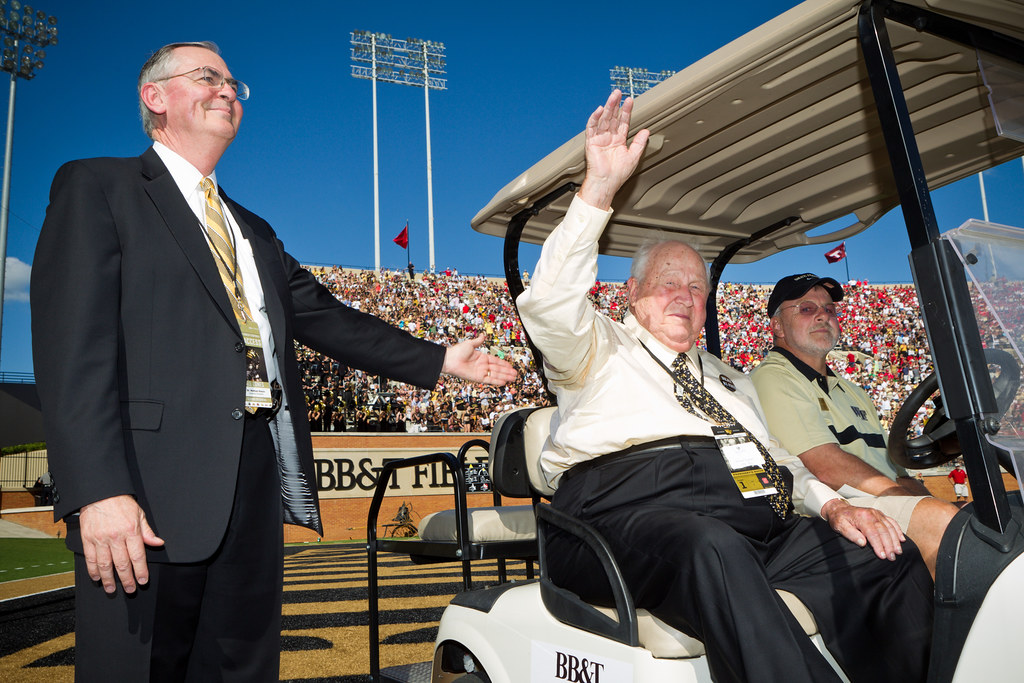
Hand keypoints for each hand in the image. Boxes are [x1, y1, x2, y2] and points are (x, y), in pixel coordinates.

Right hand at [79, 494, 164, 593]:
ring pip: (105, 564)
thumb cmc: (120, 503)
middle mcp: (115, 537)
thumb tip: (158, 543)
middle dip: (126, 579)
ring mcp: (100, 539)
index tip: (142, 580)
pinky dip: (93, 570)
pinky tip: (97, 577)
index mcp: (131, 530)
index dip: (140, 571)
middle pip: (121, 563)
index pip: (137, 556)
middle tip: (130, 589)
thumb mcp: (139, 514)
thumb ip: (148, 532)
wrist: (99, 493)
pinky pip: (90, 558)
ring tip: (112, 589)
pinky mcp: (87, 539)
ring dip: (109, 579)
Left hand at [442, 334, 517, 385]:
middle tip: (515, 374)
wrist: (449, 360)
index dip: (504, 364)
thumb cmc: (457, 351)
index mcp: (482, 357)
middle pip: (498, 369)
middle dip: (507, 371)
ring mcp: (480, 372)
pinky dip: (496, 381)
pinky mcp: (477, 378)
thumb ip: (478, 341)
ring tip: (513, 379)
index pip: (496, 361)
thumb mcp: (470, 344)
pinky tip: (503, 382)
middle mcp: (482, 365)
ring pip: (495, 375)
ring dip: (504, 377)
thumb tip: (483, 335)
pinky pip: (489, 380)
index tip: (511, 366)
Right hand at [578, 89, 650, 209]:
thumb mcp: (634, 157)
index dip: (626, 111)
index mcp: (618, 140)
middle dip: (616, 104)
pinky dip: (594, 118)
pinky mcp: (591, 142)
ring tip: (612, 96)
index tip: (630, 100)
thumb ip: (639, 143)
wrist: (607, 183)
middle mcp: (609, 137)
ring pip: (603, 119)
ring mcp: (600, 139)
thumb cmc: (618, 174)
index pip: (622, 122)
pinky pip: (591, 128)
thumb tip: (646, 131)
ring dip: (607, 107)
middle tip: (619, 92)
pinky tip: (599, 110)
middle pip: (612, 117)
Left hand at [821, 498, 904, 560]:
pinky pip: (892, 522)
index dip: (879, 546)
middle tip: (892, 558)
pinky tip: (902, 539)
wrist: (839, 508)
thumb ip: (851, 534)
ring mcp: (877, 514)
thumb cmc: (839, 519)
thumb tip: (863, 543)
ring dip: (895, 540)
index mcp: (862, 518)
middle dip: (889, 546)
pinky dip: (898, 530)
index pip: (873, 534)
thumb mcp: (839, 526)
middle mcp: (872, 514)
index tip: (883, 556)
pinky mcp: (880, 514)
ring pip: (890, 528)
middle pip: (884, 532)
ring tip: (898, 552)